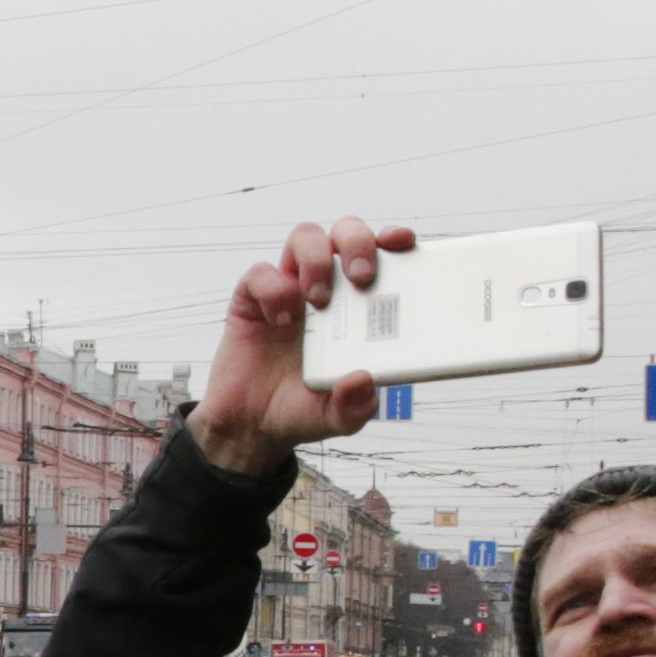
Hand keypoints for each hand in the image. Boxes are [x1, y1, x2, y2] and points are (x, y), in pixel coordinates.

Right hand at [191, 219, 415, 476]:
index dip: (395, 240)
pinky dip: (273, 290)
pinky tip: (280, 321)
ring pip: (306, 238)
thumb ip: (356, 406)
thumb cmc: (302, 407)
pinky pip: (261, 273)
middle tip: (362, 277)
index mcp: (360, 307)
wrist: (250, 423)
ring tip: (317, 298)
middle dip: (358, 243)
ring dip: (316, 260)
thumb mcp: (339, 418)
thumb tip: (363, 380)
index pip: (383, 256)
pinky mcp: (254, 298)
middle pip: (346, 233)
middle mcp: (329, 288)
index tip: (405, 243)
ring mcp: (291, 289)